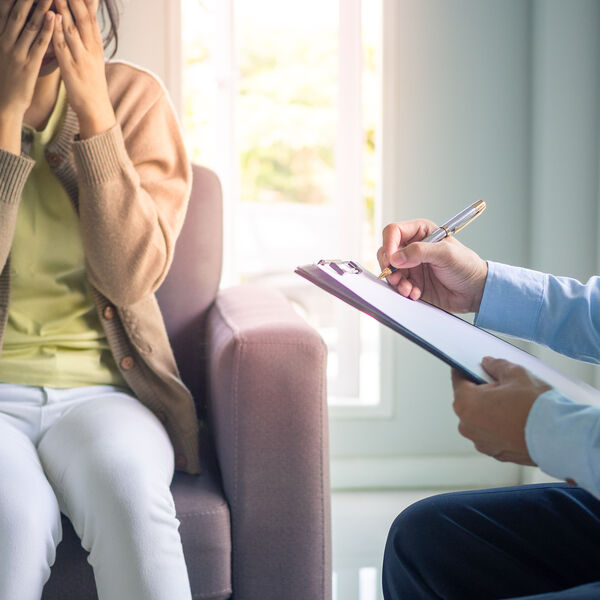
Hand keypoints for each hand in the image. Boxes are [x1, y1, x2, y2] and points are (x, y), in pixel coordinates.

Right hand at [0, 0, 54, 151]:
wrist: (3, 102)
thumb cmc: (6, 76)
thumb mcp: (3, 51)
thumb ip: (8, 33)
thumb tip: (16, 20)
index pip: (5, 8)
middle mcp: (5, 39)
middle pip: (17, 11)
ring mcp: (16, 51)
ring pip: (29, 24)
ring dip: (40, 6)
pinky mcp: (28, 64)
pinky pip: (39, 43)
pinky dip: (47, 29)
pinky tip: (54, 17)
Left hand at [52, 0, 114, 137]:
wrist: (96, 108)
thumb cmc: (91, 83)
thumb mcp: (94, 58)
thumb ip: (88, 38)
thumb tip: (86, 19)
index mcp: (96, 46)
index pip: (92, 16)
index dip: (87, 1)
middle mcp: (91, 49)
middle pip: (84, 18)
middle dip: (75, 0)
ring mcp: (81, 58)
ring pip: (72, 29)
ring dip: (64, 9)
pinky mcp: (71, 68)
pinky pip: (62, 46)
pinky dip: (57, 31)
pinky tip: (53, 18)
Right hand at [377, 219, 487, 312]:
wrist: (474, 291)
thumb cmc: (467, 266)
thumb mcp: (446, 254)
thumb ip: (419, 252)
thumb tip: (396, 257)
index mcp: (421, 233)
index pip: (394, 232)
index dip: (389, 244)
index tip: (392, 259)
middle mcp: (413, 248)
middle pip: (387, 253)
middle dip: (390, 267)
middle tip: (397, 276)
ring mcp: (411, 266)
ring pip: (390, 271)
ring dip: (397, 282)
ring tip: (409, 288)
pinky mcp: (412, 282)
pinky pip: (398, 286)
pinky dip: (404, 291)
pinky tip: (416, 293)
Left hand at [451, 357, 551, 464]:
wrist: (560, 438)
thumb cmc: (536, 407)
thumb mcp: (516, 374)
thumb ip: (496, 366)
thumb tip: (488, 363)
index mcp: (465, 404)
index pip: (458, 380)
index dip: (465, 370)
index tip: (470, 366)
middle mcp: (467, 426)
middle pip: (469, 401)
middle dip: (482, 392)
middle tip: (503, 385)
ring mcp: (481, 442)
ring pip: (481, 419)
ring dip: (492, 410)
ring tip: (514, 404)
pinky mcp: (496, 453)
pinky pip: (493, 434)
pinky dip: (501, 426)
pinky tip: (518, 420)